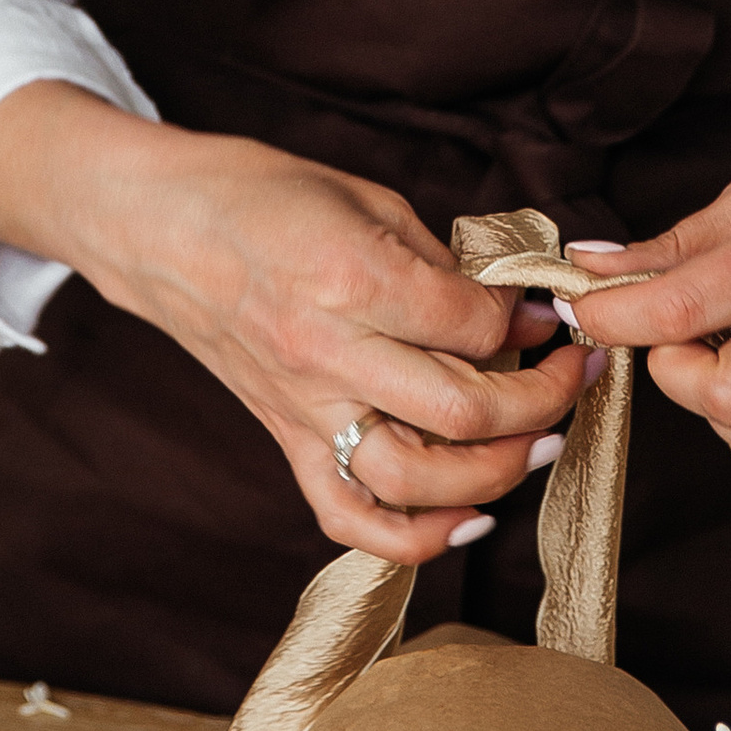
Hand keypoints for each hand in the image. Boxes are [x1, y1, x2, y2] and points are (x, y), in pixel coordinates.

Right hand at [0, 83, 593, 564]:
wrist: (158, 226)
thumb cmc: (260, 194)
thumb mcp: (365, 196)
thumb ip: (438, 259)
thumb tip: (505, 305)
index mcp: (351, 278)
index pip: (473, 326)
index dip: (530, 320)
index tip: (548, 310)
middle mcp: (328, 353)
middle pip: (464, 413)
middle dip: (541, 399)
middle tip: (573, 374)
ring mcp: (303, 407)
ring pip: (416, 479)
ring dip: (497, 472)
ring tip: (538, 443)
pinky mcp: (284, 439)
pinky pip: (349, 516)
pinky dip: (414, 536)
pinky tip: (467, 518)